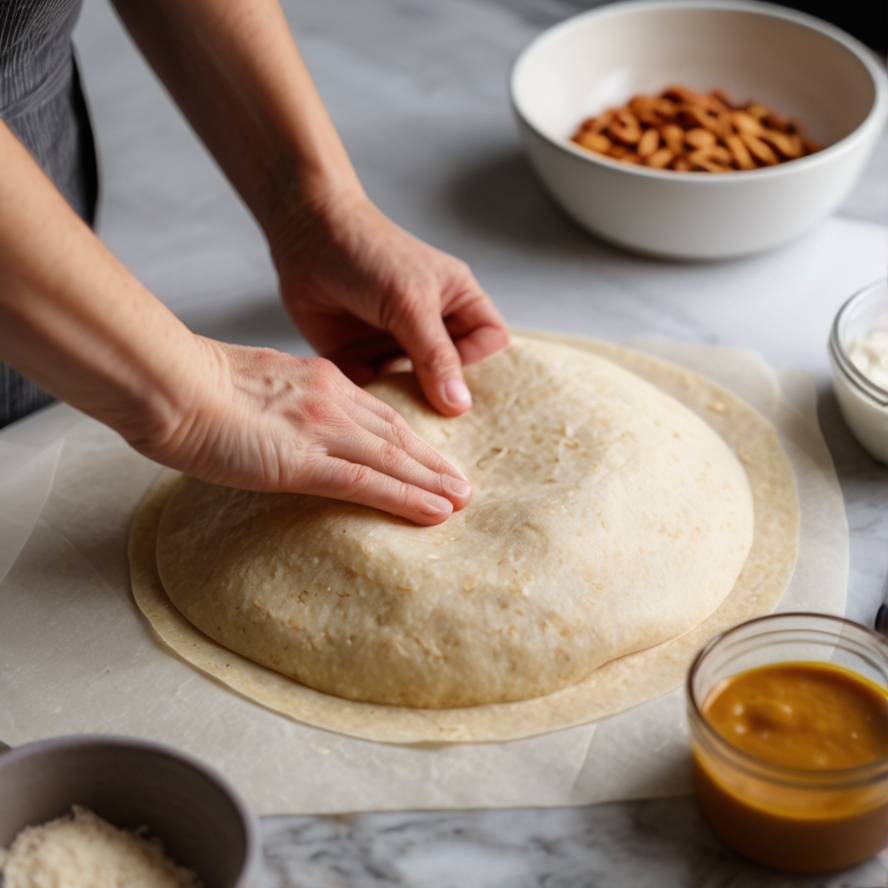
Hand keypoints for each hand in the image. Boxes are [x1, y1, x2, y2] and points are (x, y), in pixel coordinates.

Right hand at [133, 337, 472, 525]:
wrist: (167, 383)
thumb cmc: (185, 385)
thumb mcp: (244, 384)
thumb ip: (273, 403)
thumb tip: (275, 424)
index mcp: (315, 378)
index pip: (374, 412)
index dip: (405, 437)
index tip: (426, 454)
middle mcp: (330, 400)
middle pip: (395, 434)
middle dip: (431, 460)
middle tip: (461, 482)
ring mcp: (321, 430)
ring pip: (392, 458)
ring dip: (432, 481)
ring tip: (462, 500)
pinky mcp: (305, 462)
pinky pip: (368, 483)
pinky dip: (406, 498)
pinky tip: (434, 511)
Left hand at [271, 189, 509, 416]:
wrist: (305, 236)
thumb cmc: (368, 254)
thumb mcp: (411, 304)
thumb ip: (436, 356)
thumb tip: (460, 405)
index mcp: (457, 301)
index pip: (491, 342)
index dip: (479, 361)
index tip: (453, 373)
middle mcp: (431, 327)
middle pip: (454, 375)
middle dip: (443, 394)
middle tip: (430, 414)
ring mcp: (396, 344)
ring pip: (415, 389)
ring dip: (403, 397)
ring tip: (391, 401)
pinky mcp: (361, 357)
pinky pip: (376, 389)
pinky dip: (369, 392)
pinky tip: (357, 383)